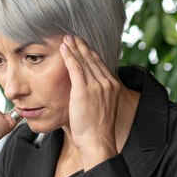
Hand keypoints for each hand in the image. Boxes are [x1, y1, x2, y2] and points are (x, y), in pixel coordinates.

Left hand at [60, 35, 120, 167]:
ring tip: (66, 38)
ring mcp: (96, 86)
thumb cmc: (97, 130)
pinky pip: (75, 68)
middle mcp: (106, 83)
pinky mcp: (84, 90)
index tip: (83, 45)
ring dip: (74, 48)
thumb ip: (97, 96)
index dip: (90, 53)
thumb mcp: (102, 109)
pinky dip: (69, 56)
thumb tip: (89, 93)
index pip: (100, 64)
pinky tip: (63, 49)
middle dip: (81, 46)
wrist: (98, 141)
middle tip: (73, 36)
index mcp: (112, 86)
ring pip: (83, 61)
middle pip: (92, 59)